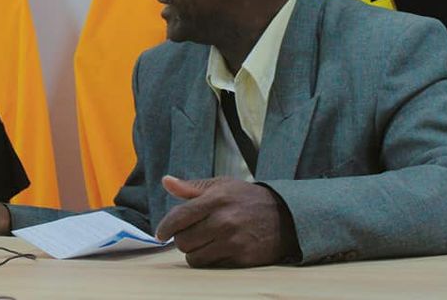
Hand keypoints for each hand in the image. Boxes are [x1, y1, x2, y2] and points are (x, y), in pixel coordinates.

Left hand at [155, 175, 297, 267]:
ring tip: (202, 243)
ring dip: (194, 252)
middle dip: (182, 239)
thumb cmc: (248, 199)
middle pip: (184, 240)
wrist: (285, 216)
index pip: (180, 217)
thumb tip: (166, 182)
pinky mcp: (241, 257)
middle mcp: (223, 220)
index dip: (166, 227)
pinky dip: (209, 259)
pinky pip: (211, 265)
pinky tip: (216, 249)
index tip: (161, 233)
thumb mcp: (222, 186)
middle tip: (189, 235)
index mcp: (216, 199)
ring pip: (194, 257)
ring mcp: (233, 240)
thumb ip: (192, 187)